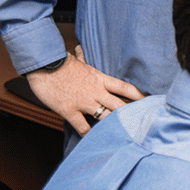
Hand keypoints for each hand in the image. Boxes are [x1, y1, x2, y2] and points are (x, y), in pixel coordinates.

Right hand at [25, 45, 143, 135]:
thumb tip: (80, 50)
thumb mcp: (76, 60)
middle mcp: (96, 91)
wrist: (43, 65)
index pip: (125, 88)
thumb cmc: (59, 63)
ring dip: (113, 126)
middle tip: (139, 123)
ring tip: (121, 134)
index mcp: (100, 79)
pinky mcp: (70, 110)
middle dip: (131, 115)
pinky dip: (87, 134)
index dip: (138, 96)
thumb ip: (82, 59)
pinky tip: (91, 138)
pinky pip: (83, 126)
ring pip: (106, 117)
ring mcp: (84, 102)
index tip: (146, 102)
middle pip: (120, 105)